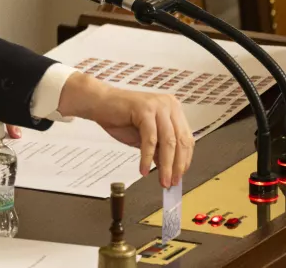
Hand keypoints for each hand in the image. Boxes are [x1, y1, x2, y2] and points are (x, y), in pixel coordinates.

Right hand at [58, 73, 193, 187]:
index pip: (186, 138)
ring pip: (168, 142)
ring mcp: (157, 106)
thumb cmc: (120, 117)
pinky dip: (147, 157)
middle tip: (171, 182)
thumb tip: (169, 169)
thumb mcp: (144, 136)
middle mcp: (169, 105)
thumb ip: (159, 148)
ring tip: (162, 180)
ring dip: (166, 165)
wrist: (99, 103)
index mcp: (173, 109)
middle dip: (177, 166)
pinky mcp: (144, 110)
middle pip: (180, 141)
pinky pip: (150, 139)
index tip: (179, 176)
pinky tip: (144, 169)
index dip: (185, 160)